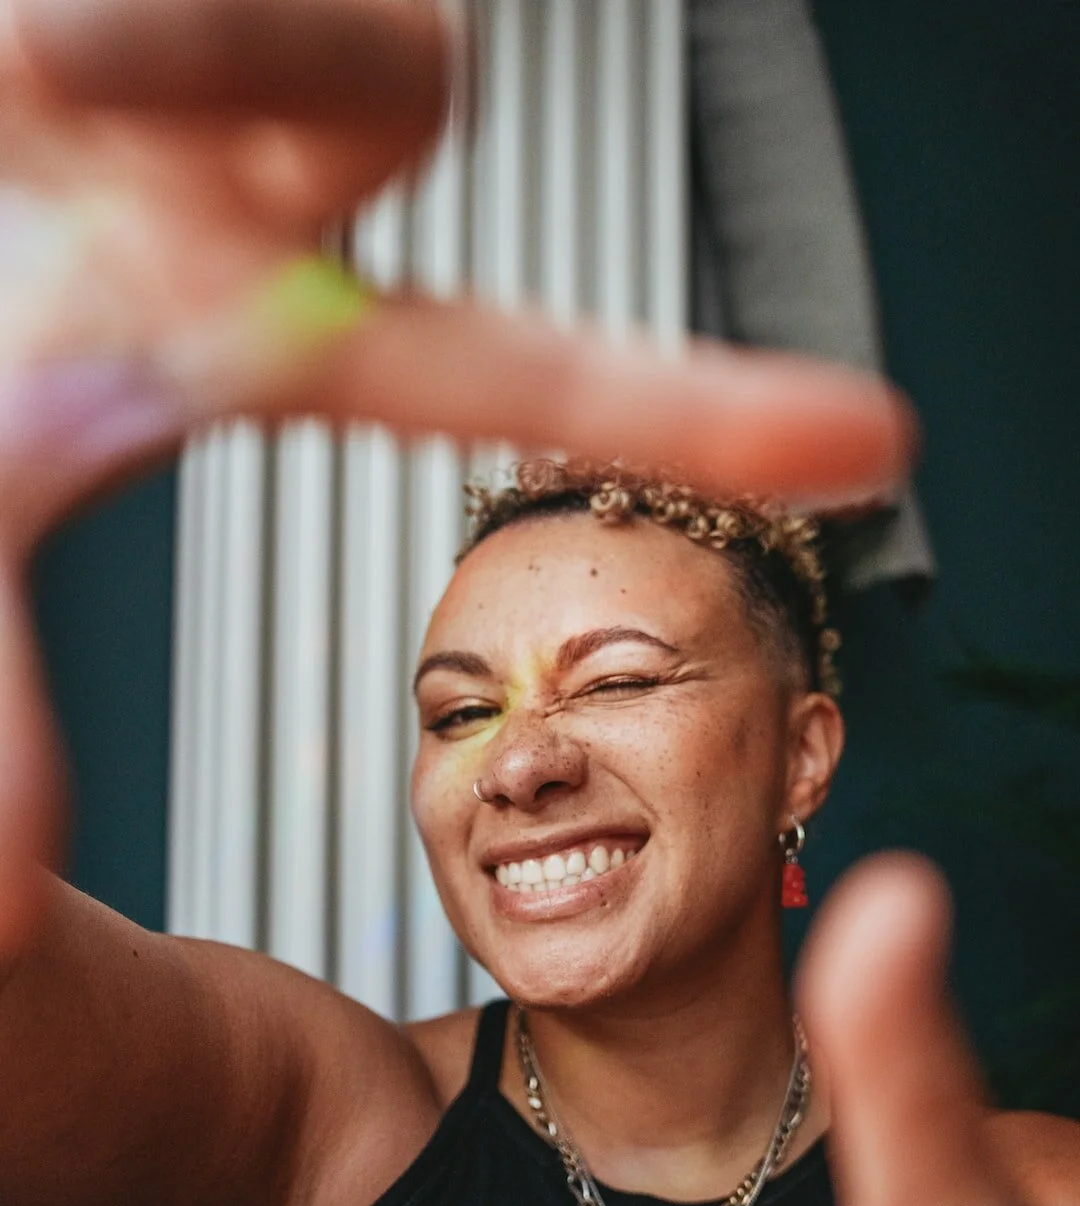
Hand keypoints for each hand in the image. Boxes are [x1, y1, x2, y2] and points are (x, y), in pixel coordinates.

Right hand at [0, 0, 911, 950]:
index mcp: (265, 333)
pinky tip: (48, 54)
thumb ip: (5, 695)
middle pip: (398, 80)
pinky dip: (123, 26)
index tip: (872, 440)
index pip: (510, 367)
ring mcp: (196, 67)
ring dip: (181, 36)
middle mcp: (255, 186)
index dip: (680, 408)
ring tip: (46, 65)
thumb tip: (8, 899)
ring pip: (309, 26)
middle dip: (313, 72)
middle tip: (156, 81)